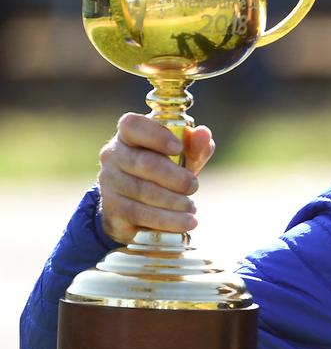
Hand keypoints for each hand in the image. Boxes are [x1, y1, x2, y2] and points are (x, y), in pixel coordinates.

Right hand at [96, 113, 215, 244]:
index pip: (132, 125)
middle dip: (175, 177)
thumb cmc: (163, 171)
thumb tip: (203, 133)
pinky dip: (166, 220)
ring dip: (173, 201)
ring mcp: (109, 182)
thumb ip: (195, 146)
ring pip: (142, 191)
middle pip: (143, 163)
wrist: (134, 207)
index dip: (156, 135)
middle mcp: (113, 155)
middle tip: (193, 186)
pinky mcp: (111, 207)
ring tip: (191, 207)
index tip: (178, 148)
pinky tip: (184, 222)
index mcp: (128, 135)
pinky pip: (138, 213)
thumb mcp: (182, 158)